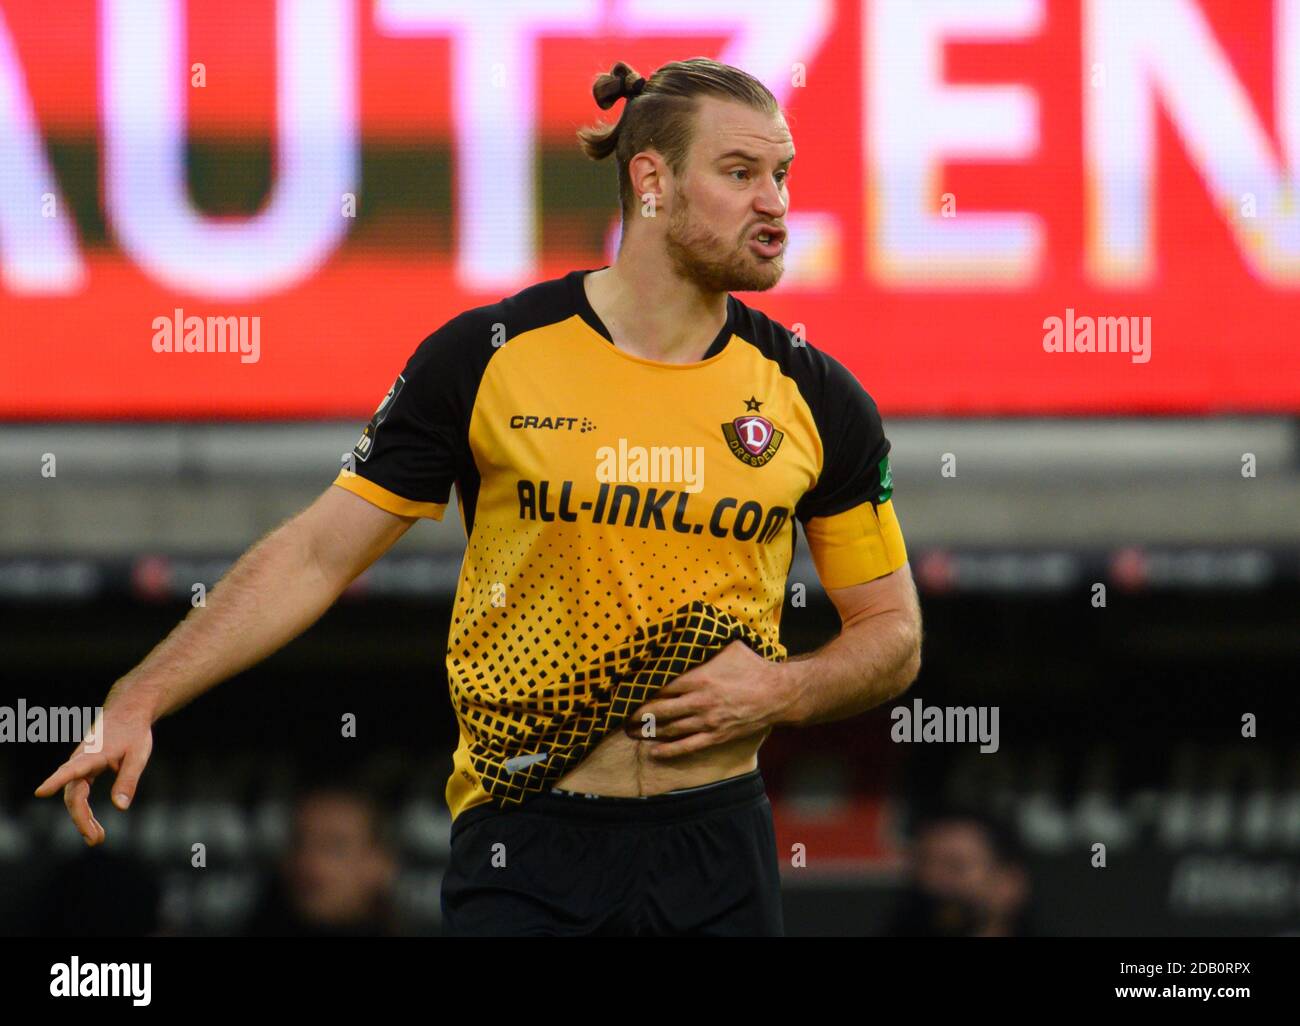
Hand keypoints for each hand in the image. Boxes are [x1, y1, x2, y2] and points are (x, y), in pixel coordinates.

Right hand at [34, 698, 154, 845]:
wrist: (127, 713)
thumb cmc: (134, 733)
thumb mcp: (138, 755)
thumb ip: (129, 780)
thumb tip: (121, 807)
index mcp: (93, 753)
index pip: (72, 769)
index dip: (57, 780)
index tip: (41, 791)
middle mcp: (81, 760)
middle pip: (74, 794)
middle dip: (82, 818)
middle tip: (96, 839)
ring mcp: (79, 766)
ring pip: (75, 796)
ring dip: (83, 818)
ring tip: (97, 838)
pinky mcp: (83, 770)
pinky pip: (79, 793)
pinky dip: (85, 810)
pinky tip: (93, 826)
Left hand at [624, 640, 797, 758]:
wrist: (777, 694)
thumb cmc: (752, 667)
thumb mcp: (729, 647)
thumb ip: (707, 642)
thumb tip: (691, 626)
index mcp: (699, 678)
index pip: (662, 686)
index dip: (642, 690)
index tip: (627, 691)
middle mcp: (699, 702)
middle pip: (660, 710)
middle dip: (638, 714)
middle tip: (621, 716)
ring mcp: (707, 721)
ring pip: (670, 729)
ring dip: (648, 732)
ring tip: (631, 732)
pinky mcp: (716, 736)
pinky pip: (687, 746)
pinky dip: (669, 750)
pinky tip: (653, 751)